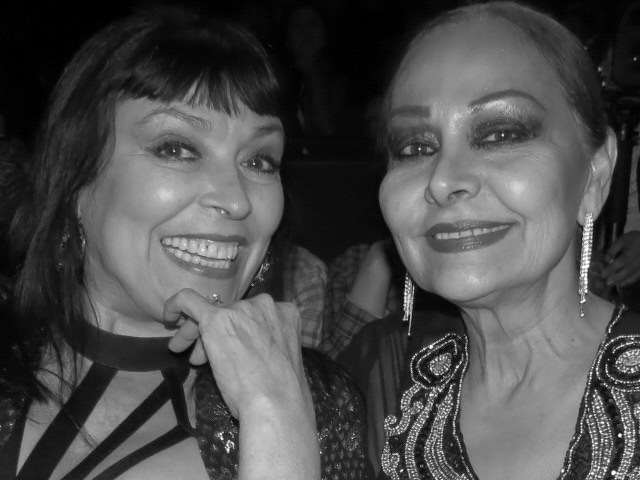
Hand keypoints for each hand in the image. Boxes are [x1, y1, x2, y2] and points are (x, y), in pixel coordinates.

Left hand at [164, 290, 310, 418]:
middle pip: (231, 312)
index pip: (252, 315)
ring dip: (195, 332)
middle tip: (198, 356)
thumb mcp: (282, 359)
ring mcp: (241, 310)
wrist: (275, 404)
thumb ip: (267, 345)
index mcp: (286, 313)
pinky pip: (188, 300)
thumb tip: (246, 352)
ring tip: (182, 352)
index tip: (226, 348)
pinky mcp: (216, 318)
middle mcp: (265, 304)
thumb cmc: (283, 394)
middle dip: (213, 332)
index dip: (238, 330)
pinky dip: (176, 306)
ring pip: (210, 312)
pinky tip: (168, 317)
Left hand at [601, 231, 639, 287]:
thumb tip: (606, 260)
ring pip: (633, 276)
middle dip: (616, 278)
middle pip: (627, 271)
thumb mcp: (622, 240)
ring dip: (623, 281)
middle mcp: (637, 262)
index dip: (610, 270)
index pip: (619, 263)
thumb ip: (613, 250)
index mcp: (630, 254)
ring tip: (615, 285)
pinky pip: (638, 276)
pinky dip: (631, 281)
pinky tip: (623, 284)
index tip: (602, 274)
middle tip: (607, 283)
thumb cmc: (635, 239)